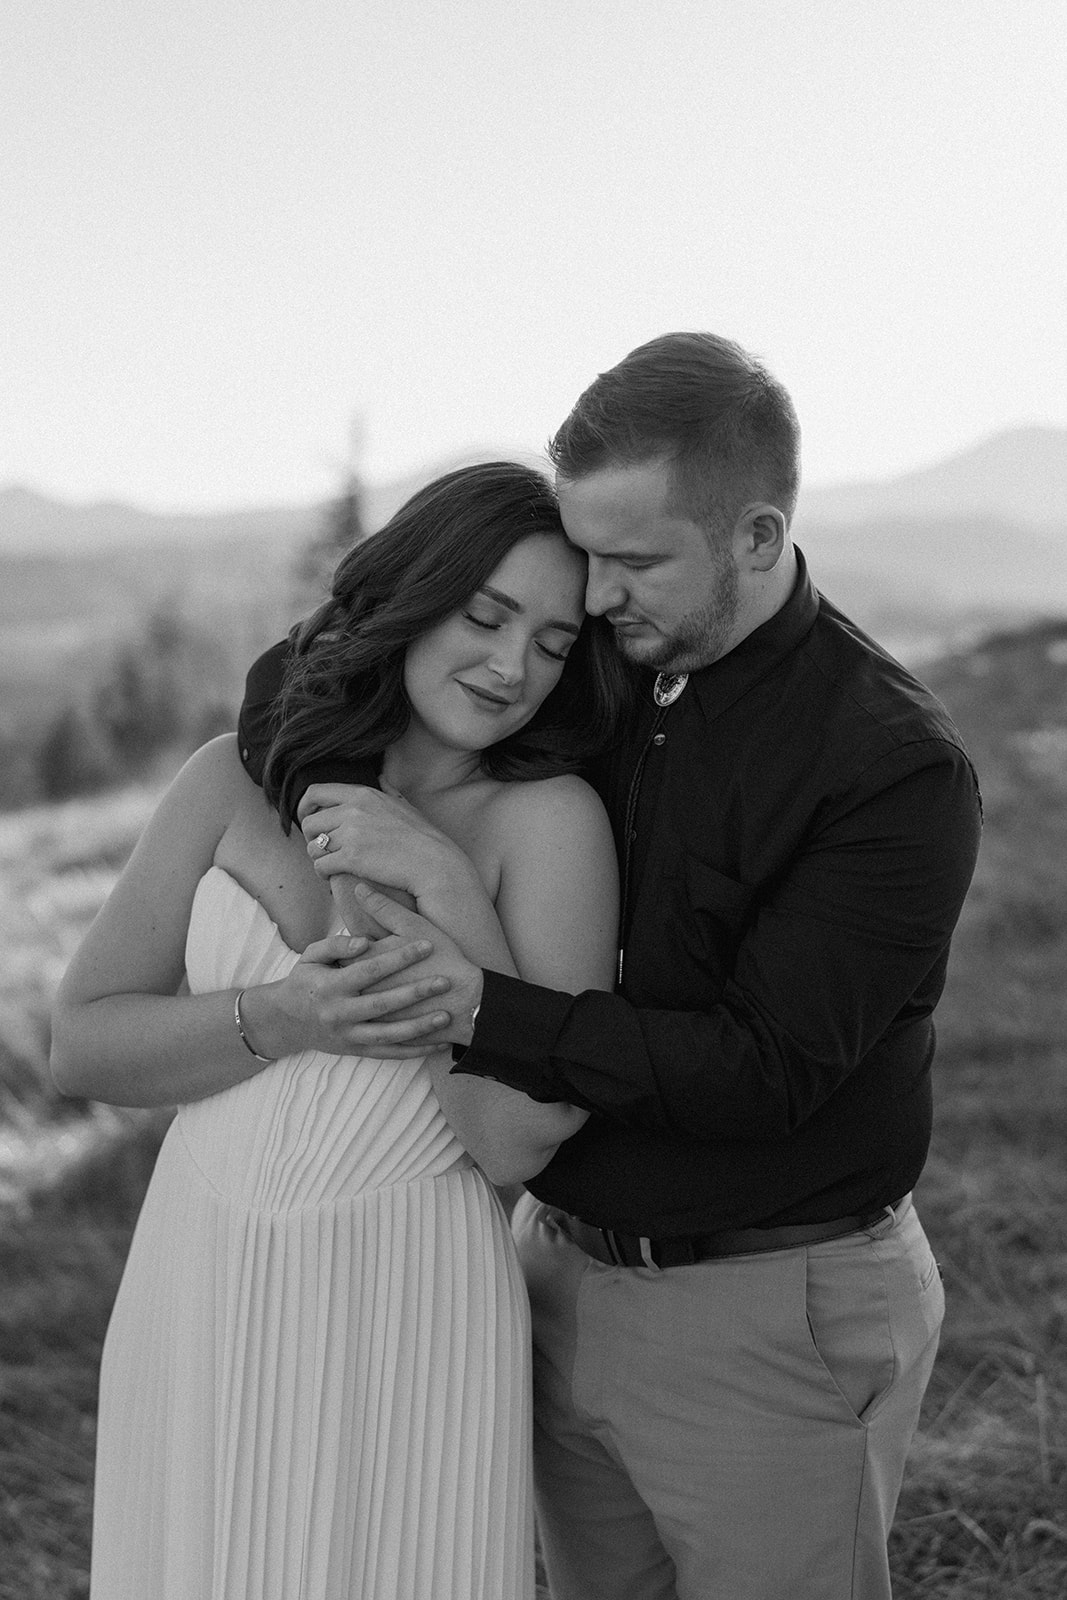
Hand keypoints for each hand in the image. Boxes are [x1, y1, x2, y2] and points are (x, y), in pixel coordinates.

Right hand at [259, 928, 456, 1059]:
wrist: (285, 1021)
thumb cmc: (305, 981)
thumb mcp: (311, 956)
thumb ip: (336, 945)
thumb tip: (365, 942)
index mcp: (330, 986)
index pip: (370, 970)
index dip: (399, 957)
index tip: (427, 946)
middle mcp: (339, 1013)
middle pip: (383, 1004)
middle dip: (416, 992)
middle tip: (445, 981)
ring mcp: (348, 1036)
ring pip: (388, 1035)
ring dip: (419, 1027)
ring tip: (446, 1016)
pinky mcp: (356, 1051)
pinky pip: (389, 1054)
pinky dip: (415, 1052)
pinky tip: (439, 1044)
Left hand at [298, 783, 462, 901]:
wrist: (433, 863)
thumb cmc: (422, 837)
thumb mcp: (405, 805)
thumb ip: (389, 790)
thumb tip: (383, 776)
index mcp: (363, 794)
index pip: (315, 792)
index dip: (304, 807)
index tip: (306, 818)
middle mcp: (354, 810)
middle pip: (310, 822)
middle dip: (311, 837)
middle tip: (321, 849)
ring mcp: (352, 834)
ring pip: (313, 846)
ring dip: (317, 857)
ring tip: (328, 864)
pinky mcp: (352, 858)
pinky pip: (321, 865)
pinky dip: (322, 873)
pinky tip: (331, 877)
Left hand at [325, 881, 484, 1050]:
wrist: (468, 1000)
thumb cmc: (442, 959)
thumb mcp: (413, 927)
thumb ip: (384, 908)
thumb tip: (359, 888)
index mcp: (367, 966)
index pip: (340, 957)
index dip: (344, 953)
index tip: (350, 950)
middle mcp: (365, 993)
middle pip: (342, 985)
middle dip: (344, 978)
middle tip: (348, 971)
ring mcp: (375, 1017)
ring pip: (353, 1009)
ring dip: (354, 1001)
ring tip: (360, 993)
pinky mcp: (387, 1034)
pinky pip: (370, 1029)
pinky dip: (370, 1021)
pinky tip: (376, 1014)